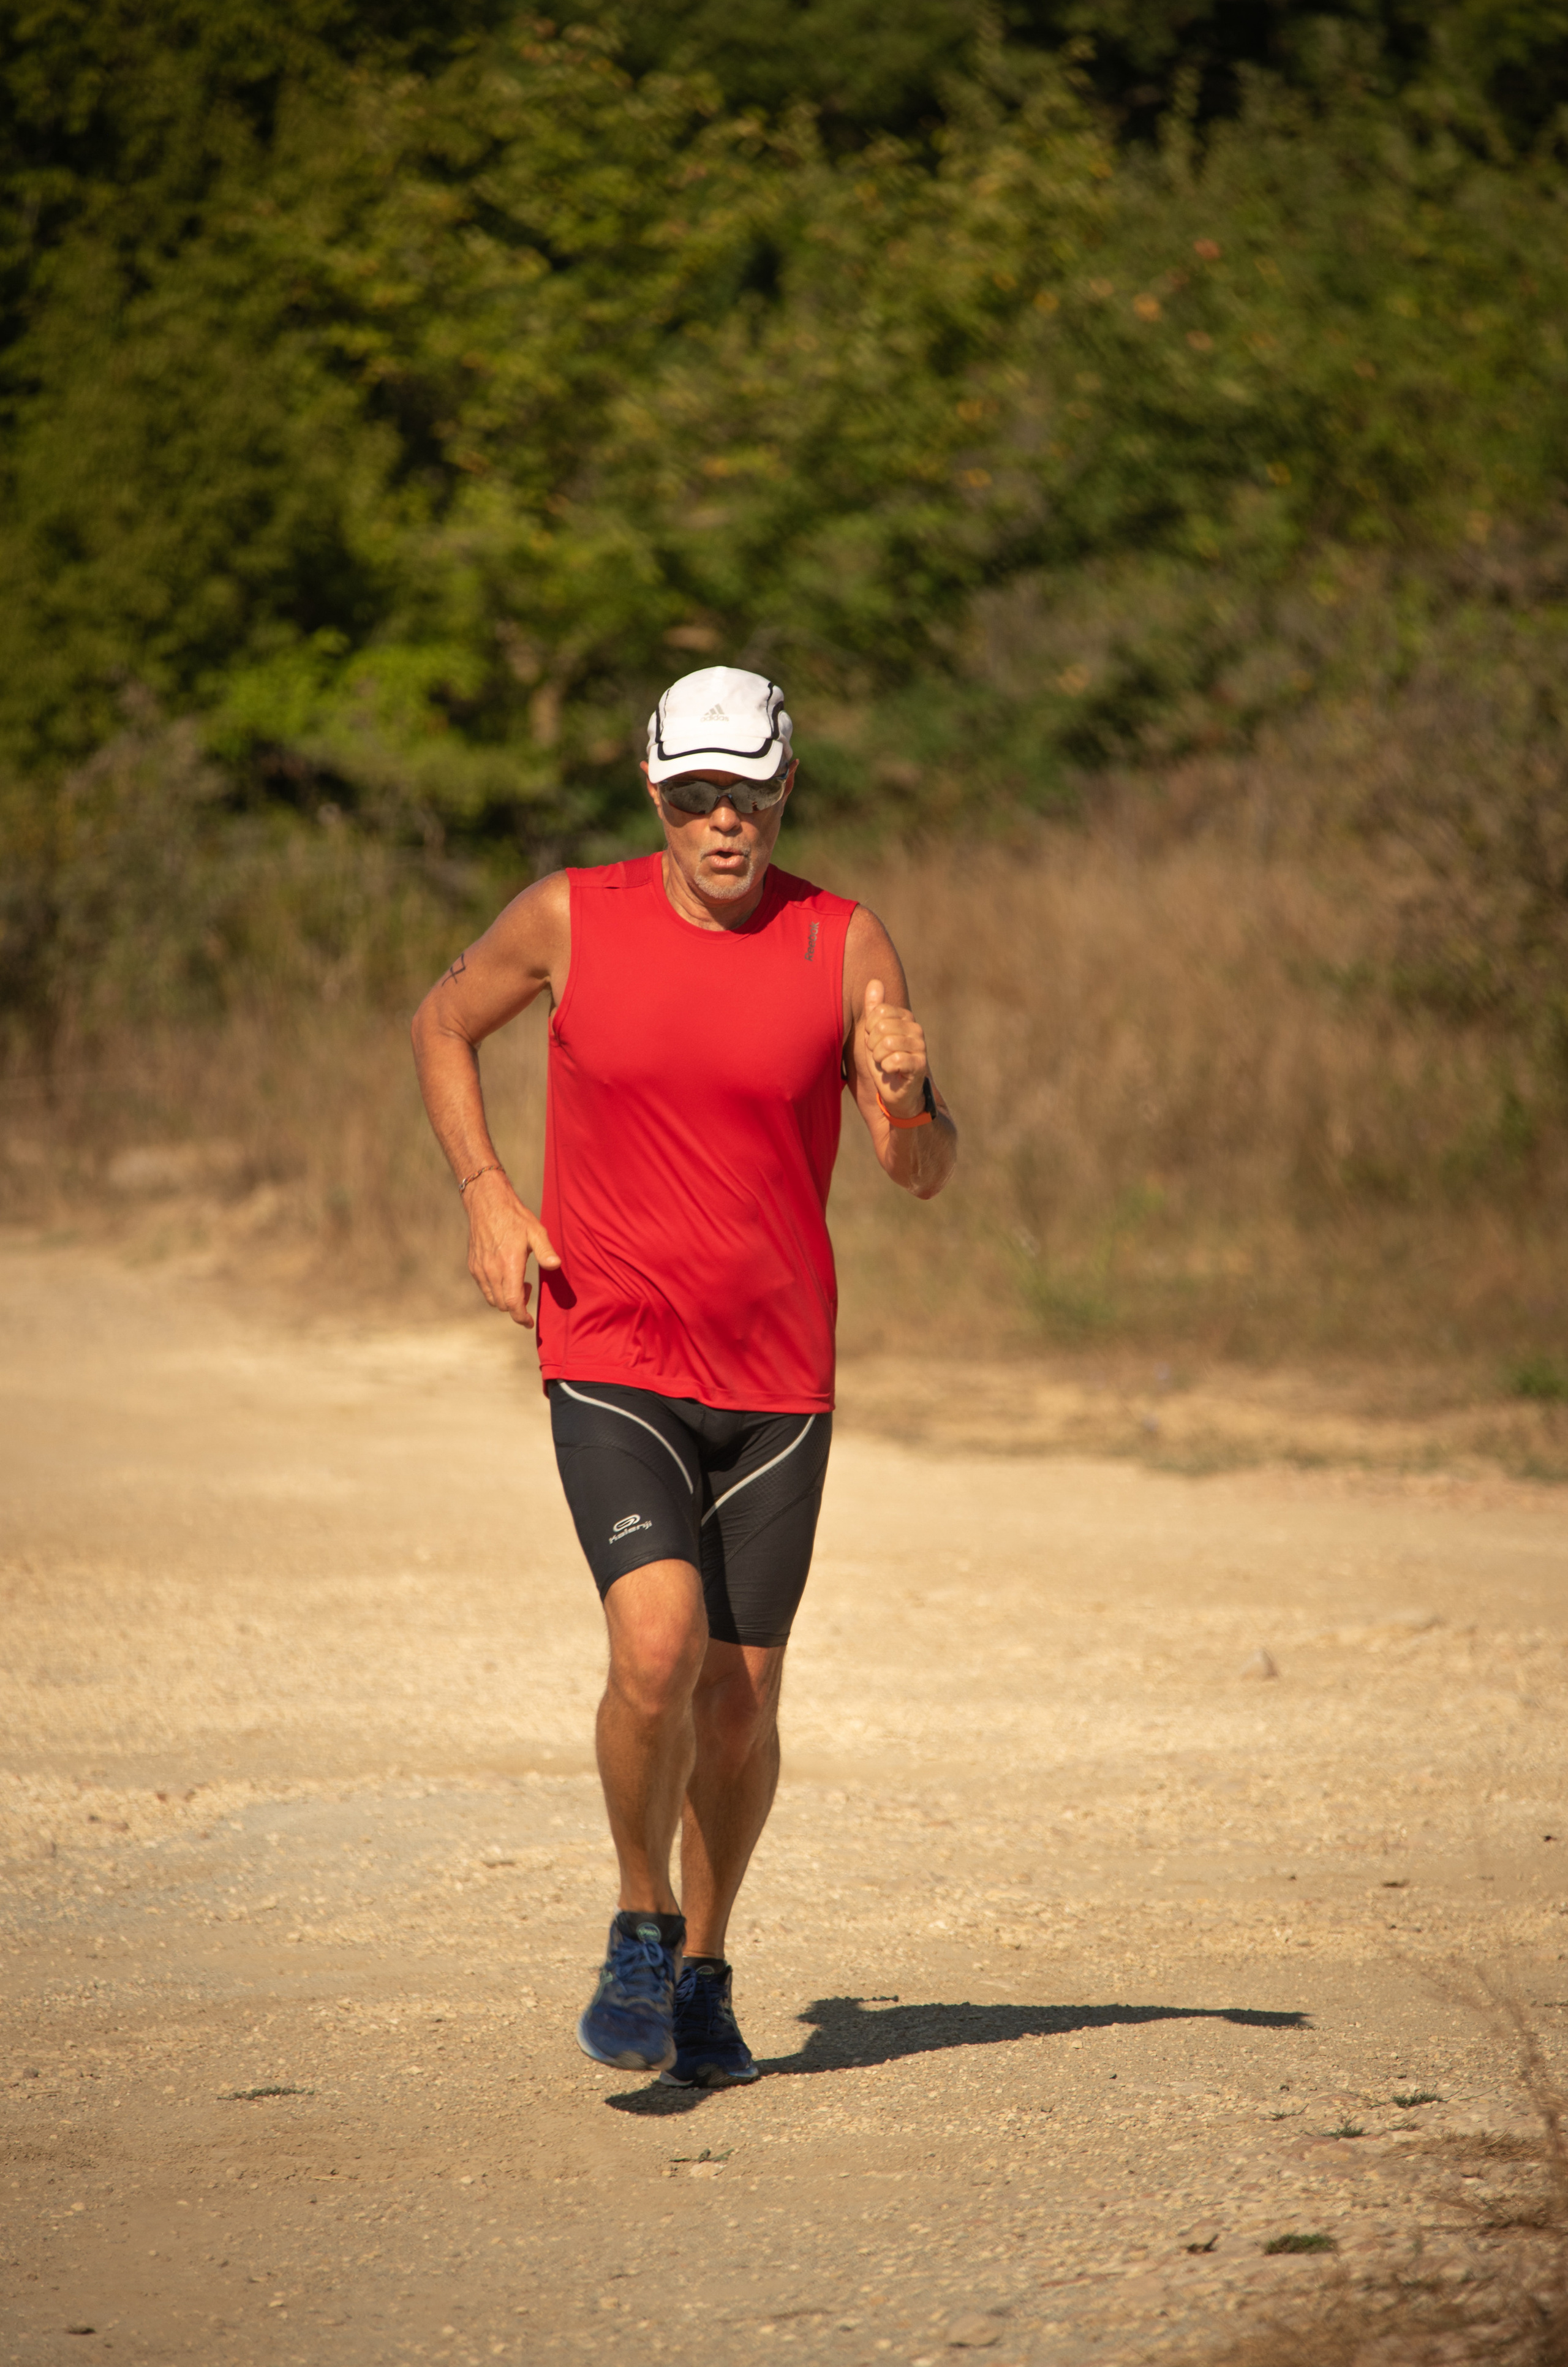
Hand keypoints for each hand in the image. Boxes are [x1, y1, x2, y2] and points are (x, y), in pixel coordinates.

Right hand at [464, 1173, 560, 1327]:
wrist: (486, 1203)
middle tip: (529, 1289)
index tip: (529, 1323)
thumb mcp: (535, 1231)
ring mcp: (479, 1269)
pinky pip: (484, 1288)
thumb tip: (555, 1266)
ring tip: (518, 1282)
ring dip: (505, 1299)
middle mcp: (491, 1270)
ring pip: (492, 1299)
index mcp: (508, 1265)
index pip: (512, 1303)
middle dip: (517, 1307)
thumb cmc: (514, 1217)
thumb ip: (546, 1251)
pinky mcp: (473, 1265)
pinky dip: (495, 1290)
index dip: (521, 1317)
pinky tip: (505, 1275)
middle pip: (502, 1305)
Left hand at [863, 977, 928, 1118]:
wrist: (896, 1092)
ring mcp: (921, 1046)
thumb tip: (875, 981)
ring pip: (887, 1043)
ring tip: (886, 1063)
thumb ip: (874, 1009)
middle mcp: (916, 1029)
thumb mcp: (873, 1034)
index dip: (869, 1030)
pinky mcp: (921, 1064)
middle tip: (881, 1055)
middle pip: (881, 1027)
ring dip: (879, 1058)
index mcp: (905, 1018)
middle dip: (873, 1045)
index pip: (878, 1012)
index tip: (875, 1041)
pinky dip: (887, 1068)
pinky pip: (895, 1059)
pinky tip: (893, 1071)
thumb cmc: (884, 1061)